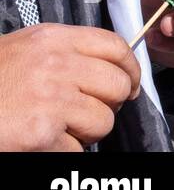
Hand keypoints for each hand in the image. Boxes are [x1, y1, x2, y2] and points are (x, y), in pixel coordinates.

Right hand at [0, 23, 141, 149]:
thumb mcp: (26, 48)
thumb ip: (67, 52)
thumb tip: (110, 68)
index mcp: (54, 38)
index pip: (116, 46)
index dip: (131, 68)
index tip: (131, 83)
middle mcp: (57, 64)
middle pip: (117, 85)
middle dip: (111, 103)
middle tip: (91, 111)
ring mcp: (51, 98)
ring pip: (103, 120)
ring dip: (86, 131)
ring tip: (60, 127)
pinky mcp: (41, 132)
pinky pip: (76, 148)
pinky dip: (63, 151)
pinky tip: (41, 141)